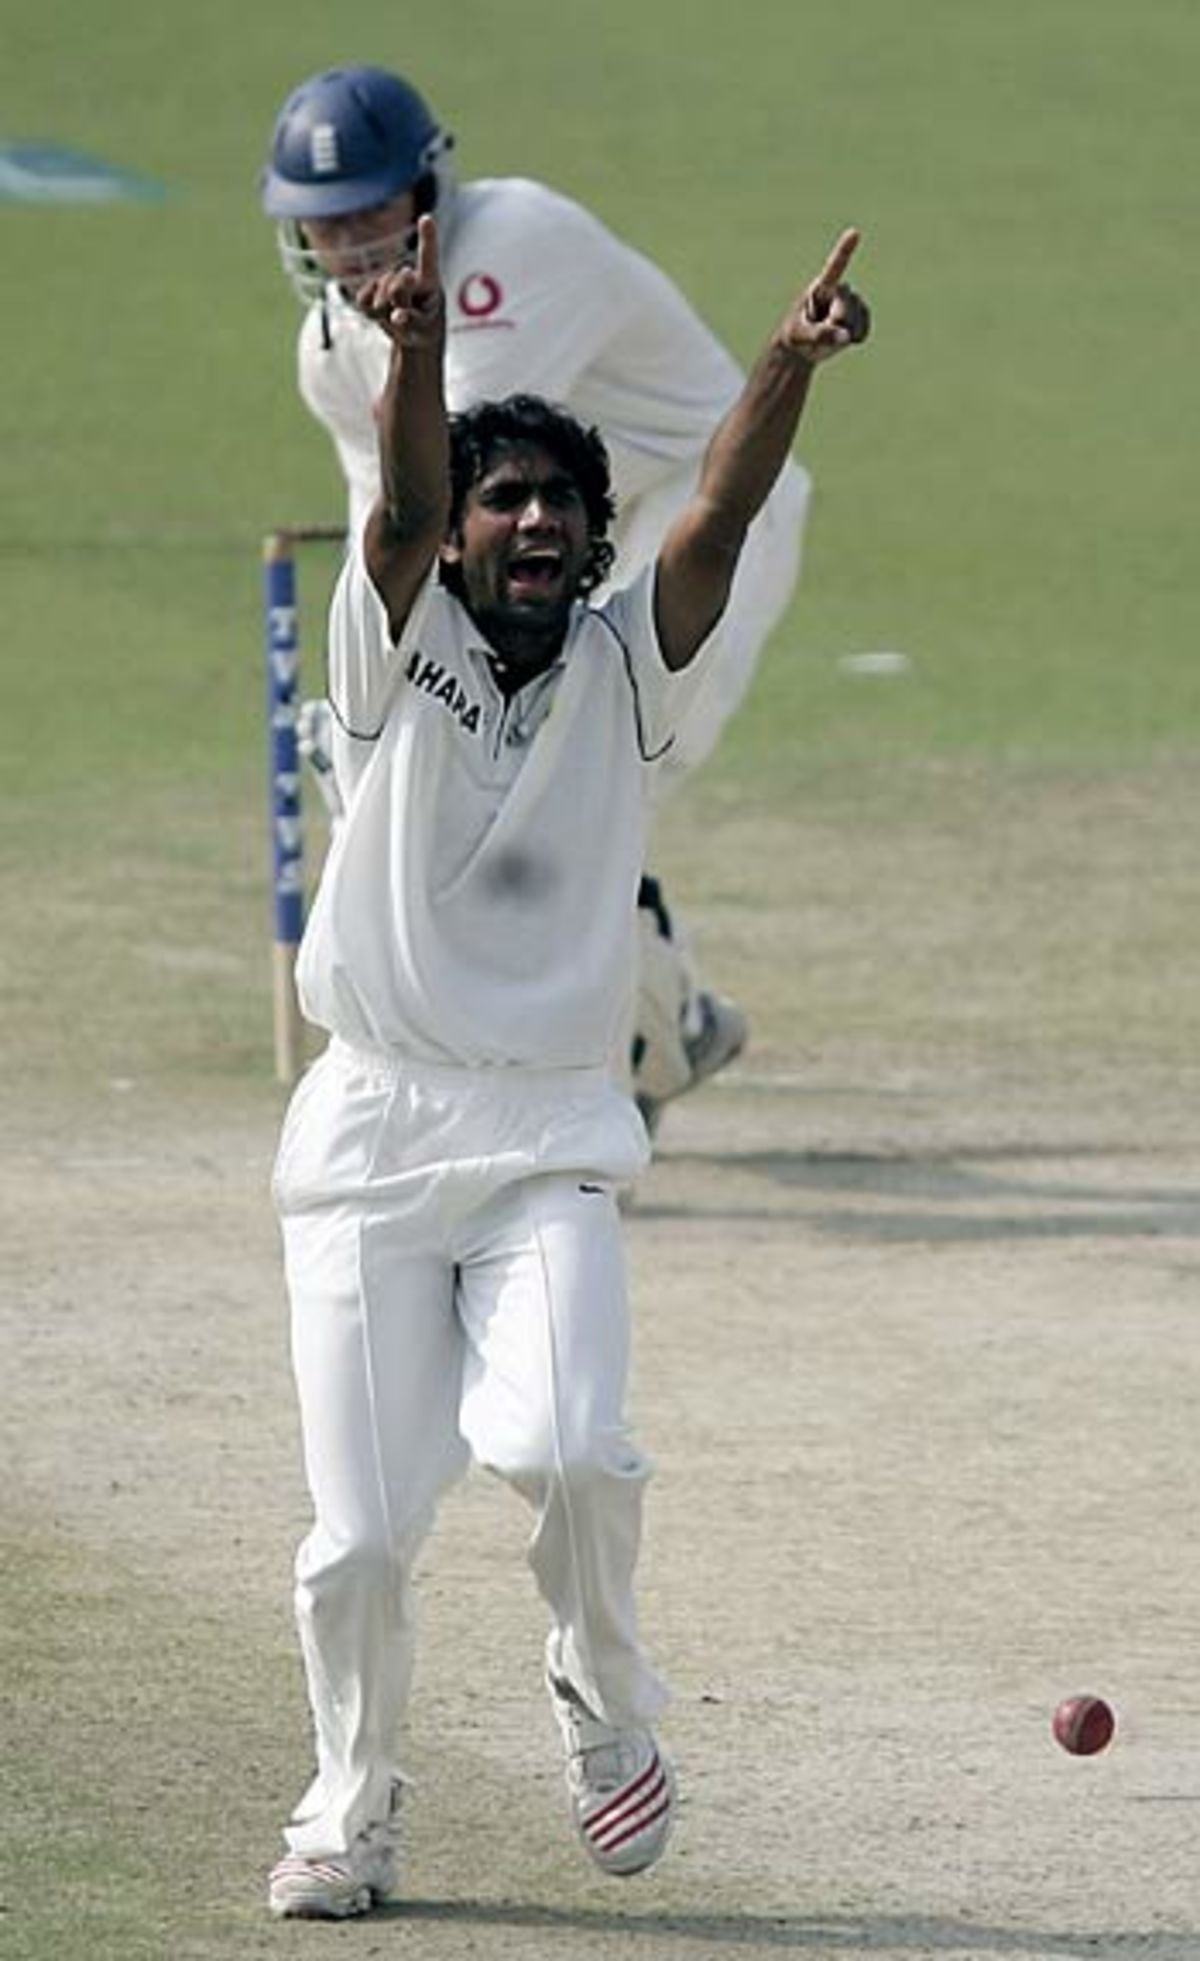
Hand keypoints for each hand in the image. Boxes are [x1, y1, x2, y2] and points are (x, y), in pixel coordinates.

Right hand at [357, 213, 443, 347]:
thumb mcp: (423, 329)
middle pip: (397, 286)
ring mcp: (389, 280)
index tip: (427, 218)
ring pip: (380, 297)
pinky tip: (381, 314)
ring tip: (397, 316)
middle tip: (403, 313)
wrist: (412, 335)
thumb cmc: (423, 329)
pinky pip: (363, 300)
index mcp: (430, 281)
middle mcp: (410, 275)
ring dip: (386, 312)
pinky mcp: (371, 290)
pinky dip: (370, 313)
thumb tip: (396, 316)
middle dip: (398, 301)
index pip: (428, 258)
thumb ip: (411, 319)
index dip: (428, 237)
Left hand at [780, 229, 870, 365]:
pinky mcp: (861, 314)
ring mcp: (851, 301)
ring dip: (842, 334)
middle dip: (835, 324)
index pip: (834, 267)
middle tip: (819, 327)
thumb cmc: (796, 336)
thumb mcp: (800, 336)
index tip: (854, 232)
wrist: (804, 346)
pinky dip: (854, 338)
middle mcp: (838, 289)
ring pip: (855, 321)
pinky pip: (863, 329)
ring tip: (828, 333)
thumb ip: (820, 335)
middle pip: (845, 309)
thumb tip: (846, 336)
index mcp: (820, 287)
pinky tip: (843, 337)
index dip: (844, 250)